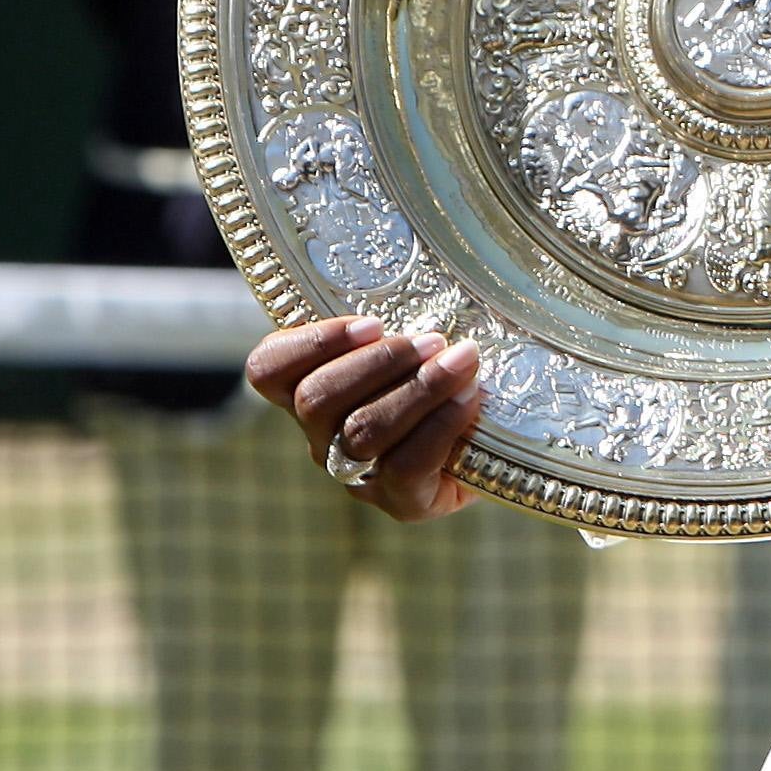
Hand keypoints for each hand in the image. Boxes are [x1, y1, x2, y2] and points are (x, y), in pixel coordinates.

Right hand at [242, 317, 483, 522]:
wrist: (501, 445)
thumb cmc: (452, 378)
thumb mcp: (420, 344)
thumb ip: (401, 320)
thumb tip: (428, 267)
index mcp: (312, 391)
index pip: (268, 369)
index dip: (311, 342)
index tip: (372, 322)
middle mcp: (323, 437)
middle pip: (316, 400)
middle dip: (380, 362)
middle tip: (433, 339)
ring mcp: (359, 474)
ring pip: (361, 431)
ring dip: (417, 388)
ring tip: (462, 360)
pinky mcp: (402, 503)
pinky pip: (406, 467)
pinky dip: (442, 424)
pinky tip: (470, 397)